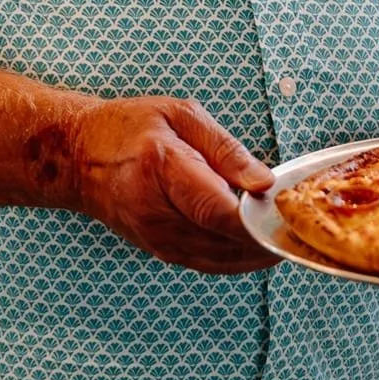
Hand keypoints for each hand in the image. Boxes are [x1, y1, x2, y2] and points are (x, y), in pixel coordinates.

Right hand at [68, 96, 279, 274]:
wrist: (78, 158)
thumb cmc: (129, 128)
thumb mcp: (180, 115)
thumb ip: (225, 149)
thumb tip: (264, 182)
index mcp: (163, 169)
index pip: (219, 210)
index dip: (259, 219)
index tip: (288, 210)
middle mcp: (158, 214)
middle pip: (227, 240)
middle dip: (269, 235)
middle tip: (301, 221)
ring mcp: (157, 239)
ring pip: (224, 259)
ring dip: (260, 251)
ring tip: (288, 232)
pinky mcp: (161, 251)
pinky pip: (211, 264)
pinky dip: (241, 257)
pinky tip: (261, 243)